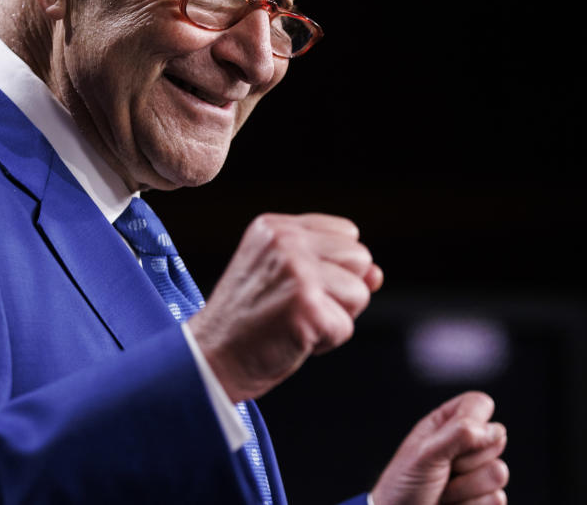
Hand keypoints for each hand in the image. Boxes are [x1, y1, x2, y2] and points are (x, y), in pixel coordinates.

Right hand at [186, 213, 382, 402]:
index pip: (347, 235)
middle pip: (360, 260)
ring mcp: (296, 271)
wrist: (209, 359)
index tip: (293, 288)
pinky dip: (325, 343)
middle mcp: (286, 241)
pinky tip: (291, 339)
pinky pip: (345, 328)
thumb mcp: (285, 278)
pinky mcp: (305, 306)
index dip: (333, 269)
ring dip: (333, 318)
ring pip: (359, 294)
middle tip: (294, 308)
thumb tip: (377, 274)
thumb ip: (332, 267)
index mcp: (276, 227)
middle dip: (339, 292)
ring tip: (292, 323)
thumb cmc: (248, 323)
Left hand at [372, 392, 508, 504]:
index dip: (473, 422)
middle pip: (497, 438)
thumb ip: (459, 433)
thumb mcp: (424, 453)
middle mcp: (463, 447)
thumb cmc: (402, 487)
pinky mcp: (483, 500)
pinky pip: (498, 499)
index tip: (451, 442)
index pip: (479, 404)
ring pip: (499, 472)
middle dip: (468, 460)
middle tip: (441, 471)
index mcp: (445, 425)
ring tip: (443, 492)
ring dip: (466, 488)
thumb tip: (495, 429)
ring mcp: (475, 475)